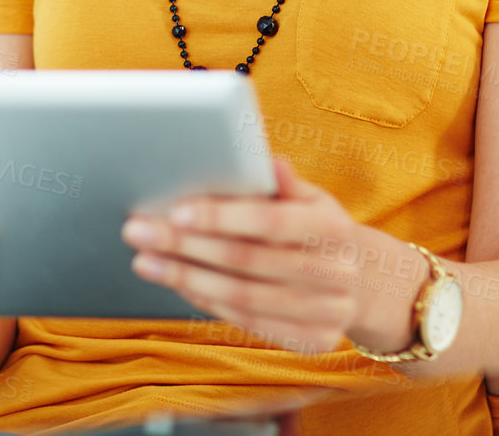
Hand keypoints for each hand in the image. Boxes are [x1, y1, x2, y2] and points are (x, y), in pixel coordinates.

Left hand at [121, 156, 362, 354]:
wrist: (359, 282)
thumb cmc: (315, 229)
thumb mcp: (309, 198)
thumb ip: (282, 182)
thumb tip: (266, 159)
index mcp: (332, 227)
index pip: (269, 222)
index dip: (221, 217)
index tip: (175, 211)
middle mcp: (335, 272)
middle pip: (246, 261)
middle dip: (185, 245)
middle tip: (138, 231)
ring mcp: (326, 312)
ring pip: (241, 295)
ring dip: (185, 277)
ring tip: (145, 260)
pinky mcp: (312, 341)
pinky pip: (246, 320)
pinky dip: (205, 300)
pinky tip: (177, 282)